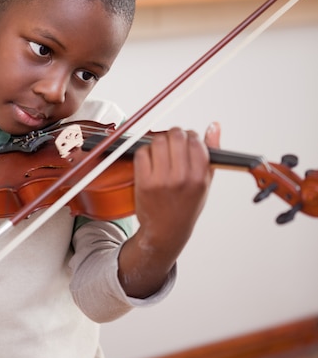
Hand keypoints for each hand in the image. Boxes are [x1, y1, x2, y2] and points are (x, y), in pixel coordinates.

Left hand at [118, 122, 220, 297]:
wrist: (166, 231)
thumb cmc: (187, 204)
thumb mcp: (205, 181)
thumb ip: (211, 152)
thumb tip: (214, 126)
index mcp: (199, 177)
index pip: (194, 140)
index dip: (190, 136)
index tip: (187, 141)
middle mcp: (181, 178)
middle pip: (175, 135)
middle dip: (174, 135)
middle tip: (173, 144)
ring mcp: (161, 180)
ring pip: (158, 141)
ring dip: (159, 142)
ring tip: (162, 153)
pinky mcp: (143, 182)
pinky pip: (142, 153)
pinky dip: (145, 152)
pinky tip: (150, 161)